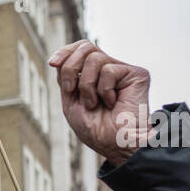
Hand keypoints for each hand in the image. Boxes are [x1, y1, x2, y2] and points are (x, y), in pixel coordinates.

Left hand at [48, 41, 151, 165]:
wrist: (115, 144)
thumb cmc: (95, 130)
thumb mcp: (70, 102)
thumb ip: (65, 78)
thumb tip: (57, 59)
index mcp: (93, 75)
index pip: (79, 49)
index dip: (65, 52)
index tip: (52, 63)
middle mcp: (108, 69)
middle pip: (85, 46)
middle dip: (71, 68)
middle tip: (71, 90)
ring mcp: (122, 71)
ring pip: (95, 58)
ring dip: (87, 86)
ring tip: (94, 104)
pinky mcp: (136, 74)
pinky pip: (109, 69)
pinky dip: (104, 90)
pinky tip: (112, 102)